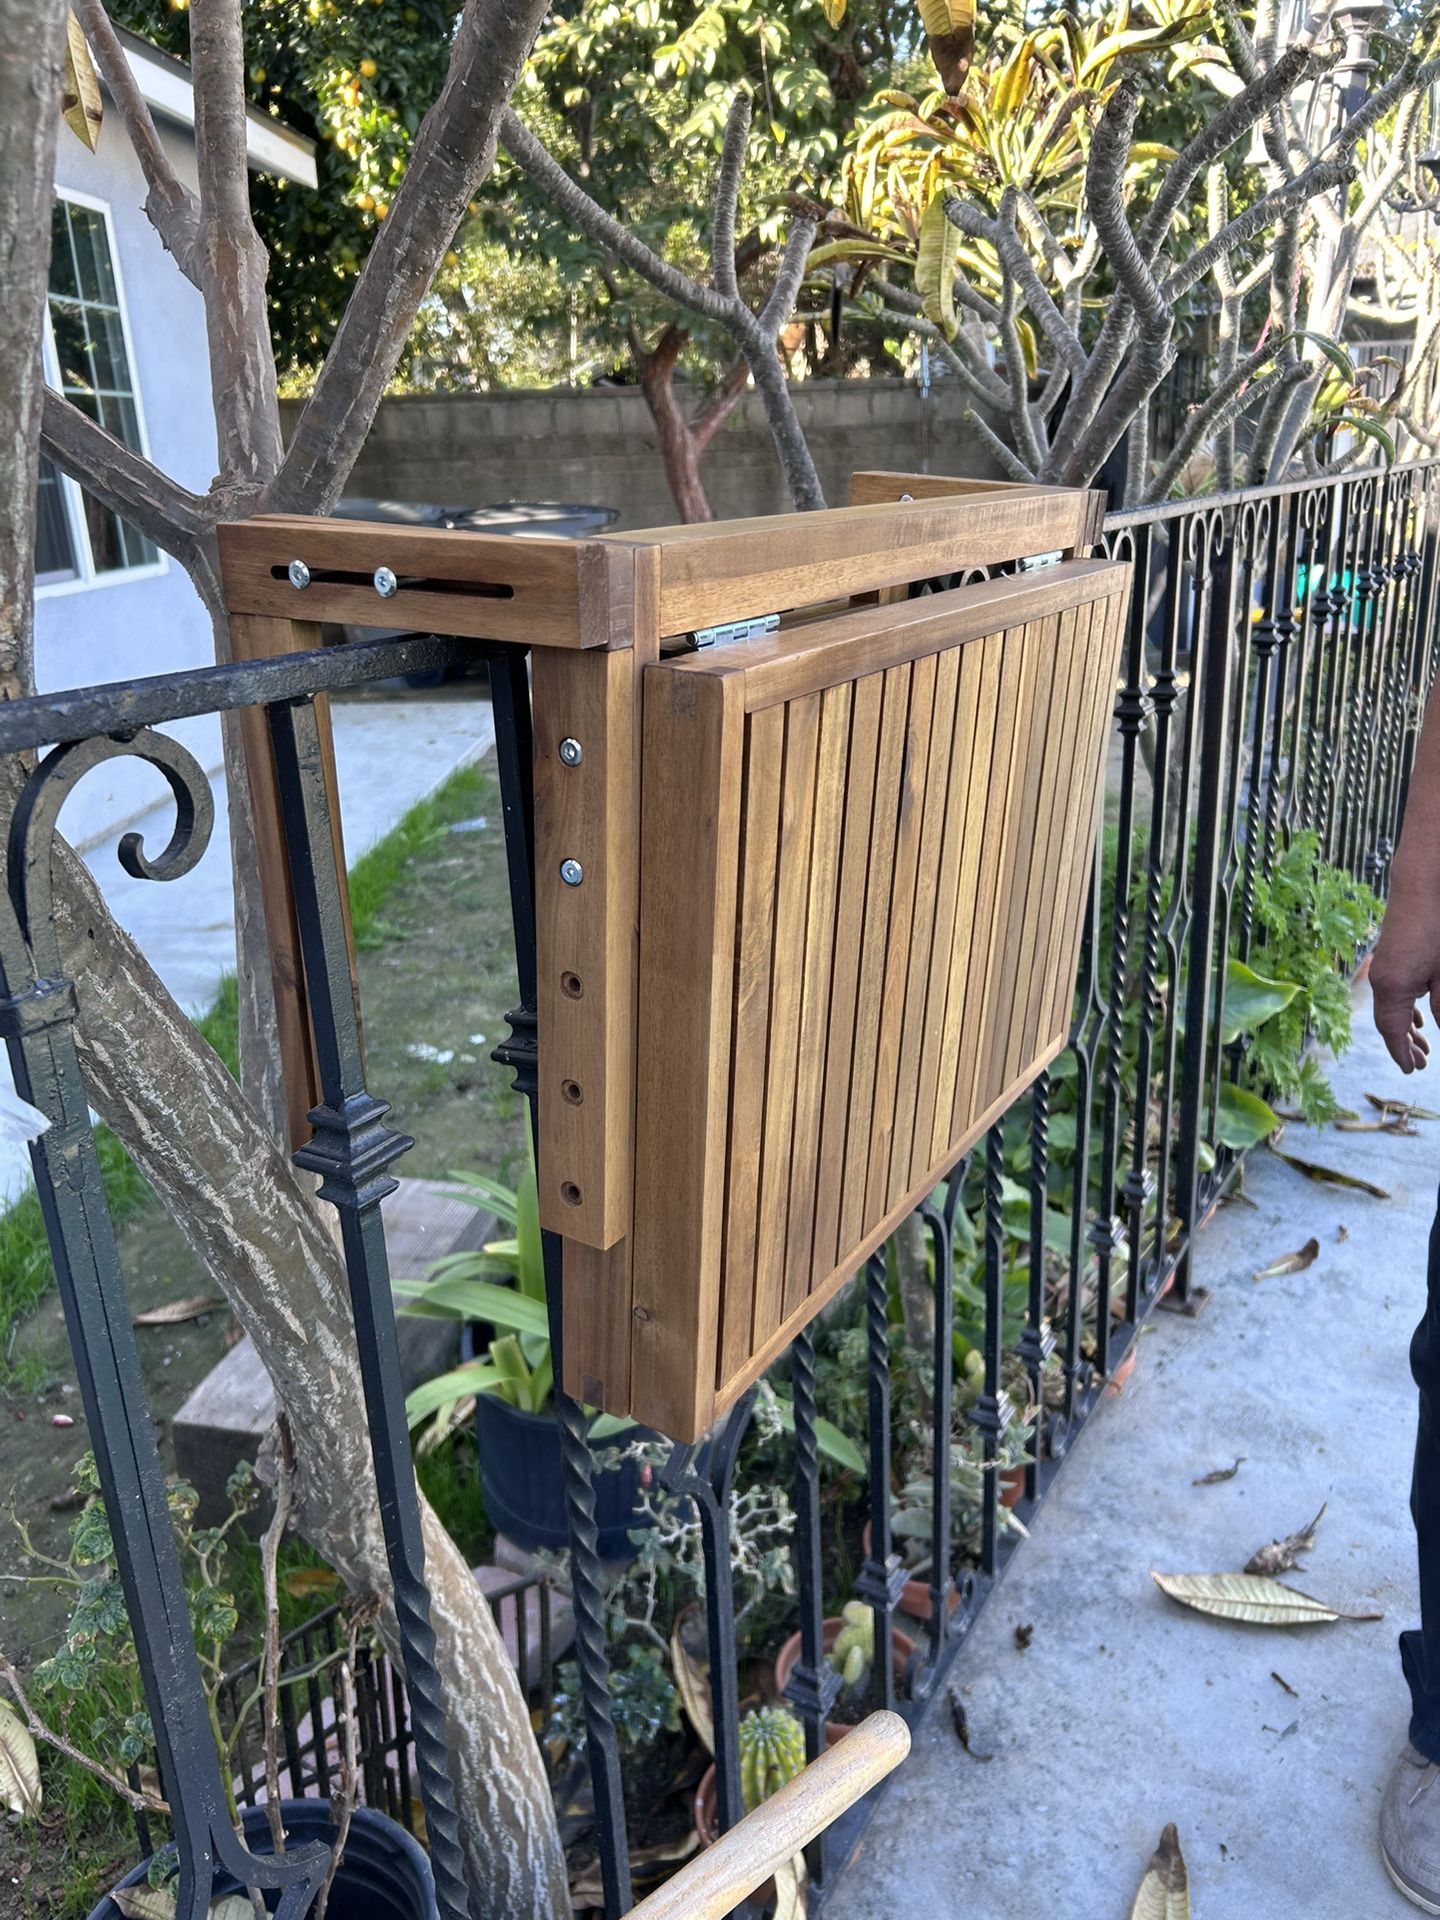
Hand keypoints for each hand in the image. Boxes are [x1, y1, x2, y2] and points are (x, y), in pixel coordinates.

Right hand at [1370, 882, 1439, 1072]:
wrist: (1424, 882)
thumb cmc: (1437, 928)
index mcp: (1392, 987)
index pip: (1392, 1031)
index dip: (1402, 1053)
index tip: (1412, 1071)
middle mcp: (1381, 979)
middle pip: (1389, 1022)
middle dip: (1405, 1045)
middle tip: (1421, 1064)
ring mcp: (1384, 965)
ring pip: (1392, 1007)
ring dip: (1406, 1028)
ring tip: (1423, 1045)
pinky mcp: (1392, 954)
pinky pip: (1394, 991)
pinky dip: (1405, 1009)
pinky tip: (1419, 1015)